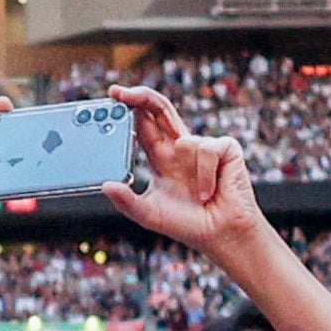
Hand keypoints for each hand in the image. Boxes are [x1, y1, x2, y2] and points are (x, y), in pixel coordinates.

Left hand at [106, 85, 265, 258]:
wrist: (222, 236)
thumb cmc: (188, 225)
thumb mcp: (149, 214)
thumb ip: (126, 201)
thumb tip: (105, 186)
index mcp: (161, 157)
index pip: (143, 124)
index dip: (128, 108)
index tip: (112, 96)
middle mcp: (180, 147)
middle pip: (159, 109)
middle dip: (141, 96)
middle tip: (121, 93)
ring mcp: (203, 146)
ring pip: (185, 140)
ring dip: (191, 173)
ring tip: (199, 198)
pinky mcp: (226, 148)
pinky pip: (207, 150)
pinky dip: (206, 175)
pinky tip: (210, 192)